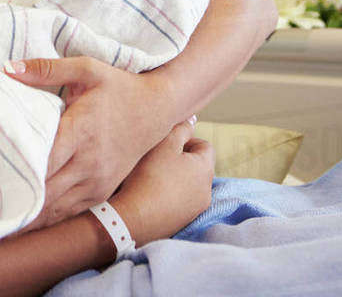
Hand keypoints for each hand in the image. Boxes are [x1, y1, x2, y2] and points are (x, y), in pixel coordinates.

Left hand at [6, 56, 167, 229]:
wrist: (157, 109)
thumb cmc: (118, 87)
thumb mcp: (86, 68)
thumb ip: (45, 69)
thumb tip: (6, 68)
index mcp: (81, 131)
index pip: (42, 161)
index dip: (15, 174)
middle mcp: (89, 163)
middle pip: (44, 193)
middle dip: (13, 202)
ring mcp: (96, 182)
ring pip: (54, 210)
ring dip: (24, 219)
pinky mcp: (100, 192)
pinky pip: (68, 213)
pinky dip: (44, 221)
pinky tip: (20, 225)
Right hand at [111, 123, 214, 245]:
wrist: (134, 218)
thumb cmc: (149, 176)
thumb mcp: (164, 144)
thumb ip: (181, 129)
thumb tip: (192, 120)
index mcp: (205, 169)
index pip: (204, 146)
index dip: (186, 140)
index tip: (166, 144)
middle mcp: (207, 190)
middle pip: (196, 166)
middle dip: (179, 159)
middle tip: (156, 159)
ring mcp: (196, 209)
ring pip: (188, 184)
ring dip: (174, 177)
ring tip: (151, 177)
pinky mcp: (182, 222)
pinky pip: (180, 201)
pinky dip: (169, 195)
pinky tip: (150, 194)